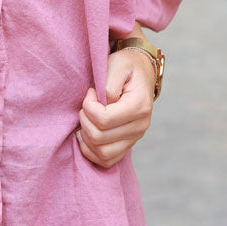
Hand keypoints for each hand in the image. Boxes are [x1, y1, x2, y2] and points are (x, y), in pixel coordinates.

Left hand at [76, 50, 155, 168]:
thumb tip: (100, 104)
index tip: (90, 93)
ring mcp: (135, 138)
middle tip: (86, 105)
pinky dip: (92, 151)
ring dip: (86, 137)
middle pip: (99, 138)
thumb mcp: (117, 64)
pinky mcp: (127, 145)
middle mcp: (140, 126)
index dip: (88, 107)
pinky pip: (106, 161)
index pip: (103, 120)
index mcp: (139, 106)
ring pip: (102, 153)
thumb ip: (108, 84)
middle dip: (84, 120)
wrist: (141, 72)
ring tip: (88, 118)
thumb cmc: (127, 66)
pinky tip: (88, 133)